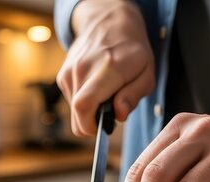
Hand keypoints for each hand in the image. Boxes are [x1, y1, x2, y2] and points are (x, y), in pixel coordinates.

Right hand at [56, 0, 154, 135]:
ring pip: (74, 111)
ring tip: (105, 94)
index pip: (85, 105)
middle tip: (110, 111)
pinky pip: (72, 101)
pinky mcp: (63, 76)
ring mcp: (70, 72)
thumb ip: (133, 96)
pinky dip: (84, 102)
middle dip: (93, 123)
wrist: (108, 24)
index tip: (103, 127)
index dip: (91, 126)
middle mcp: (83, 69)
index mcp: (108, 69)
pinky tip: (95, 88)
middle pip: (78, 114)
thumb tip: (117, 115)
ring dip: (90, 111)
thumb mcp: (147, 74)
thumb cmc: (132, 52)